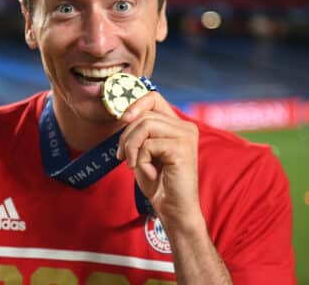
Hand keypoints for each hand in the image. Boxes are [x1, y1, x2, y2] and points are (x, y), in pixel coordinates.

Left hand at [117, 92, 201, 225]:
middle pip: (144, 114)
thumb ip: (139, 132)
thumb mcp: (144, 151)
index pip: (153, 97)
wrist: (174, 209)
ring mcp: (185, 137)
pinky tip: (149, 173)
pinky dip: (141, 160)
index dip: (134, 105)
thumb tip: (124, 114)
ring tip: (133, 164)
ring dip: (131, 147)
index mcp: (178, 125)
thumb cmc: (158, 182)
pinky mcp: (181, 149)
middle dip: (126, 136)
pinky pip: (148, 145)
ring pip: (145, 126)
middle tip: (122, 157)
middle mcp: (185, 127)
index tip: (122, 121)